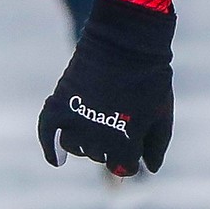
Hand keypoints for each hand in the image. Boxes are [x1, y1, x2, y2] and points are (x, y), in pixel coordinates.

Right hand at [38, 0, 175, 176]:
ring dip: (84, 142)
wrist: (127, 40)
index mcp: (126, 143)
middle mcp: (99, 138)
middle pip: (98, 156)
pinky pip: (47, 132)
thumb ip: (158, 144)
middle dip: (109, 146)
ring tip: (95, 126)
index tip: (132, 147)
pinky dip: (48, 146)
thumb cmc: (151, 76)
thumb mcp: (162, 112)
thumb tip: (151, 168)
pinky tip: (56, 159)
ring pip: (75, 146)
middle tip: (117, 122)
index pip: (124, 167)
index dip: (129, 158)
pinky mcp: (59, 104)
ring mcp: (77, 121)